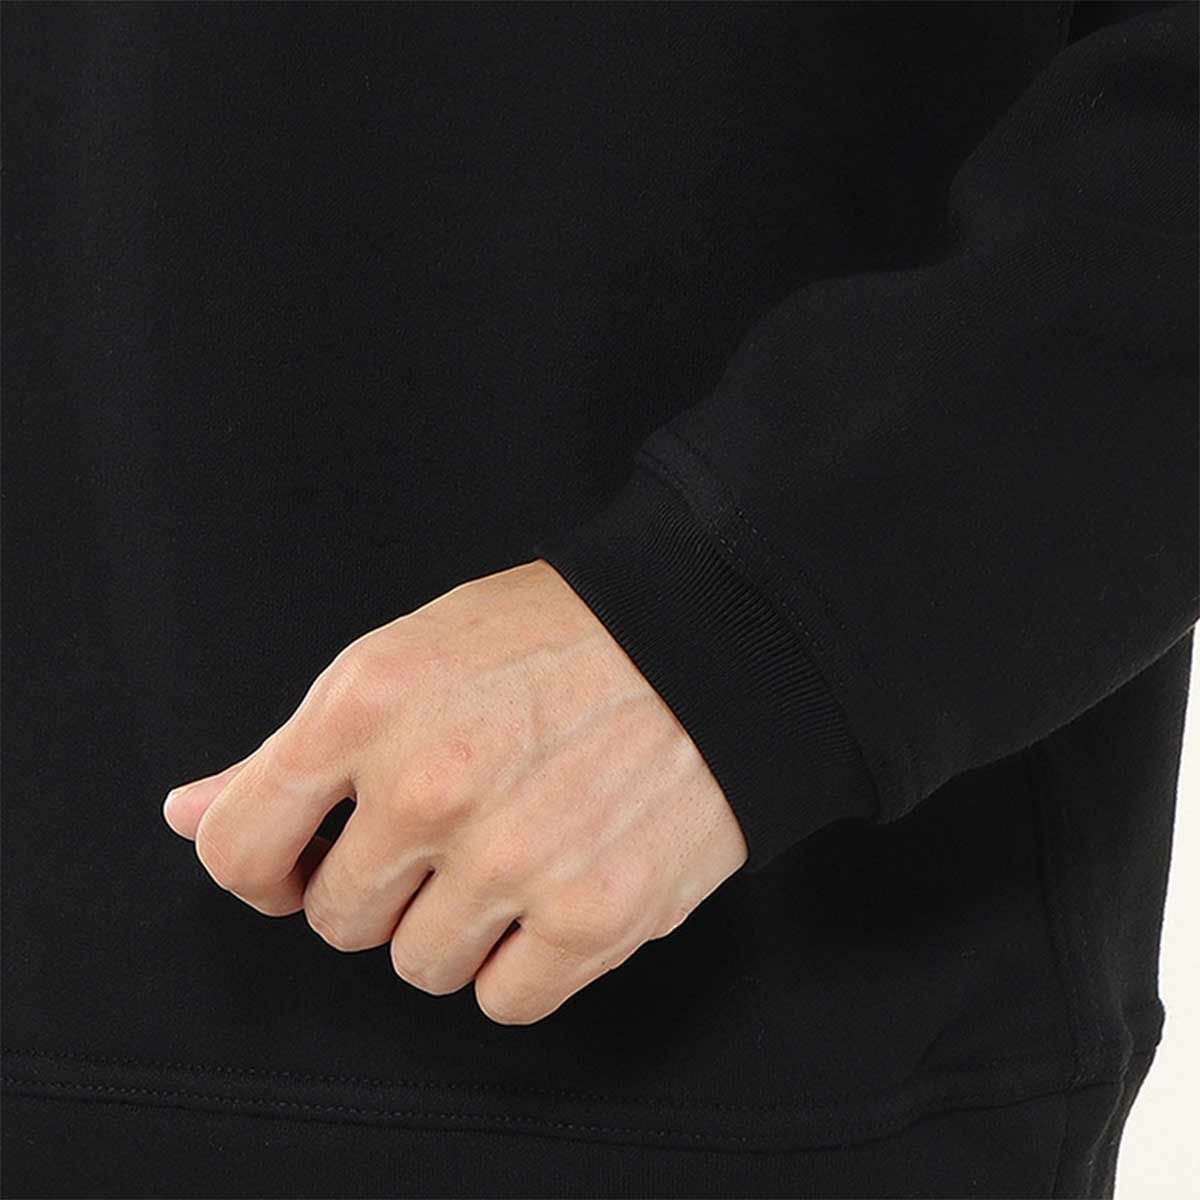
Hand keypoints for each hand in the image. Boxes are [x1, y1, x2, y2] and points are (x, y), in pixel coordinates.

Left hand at [162, 559, 748, 1023]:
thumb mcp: (410, 657)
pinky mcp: (592, 916)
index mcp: (365, 706)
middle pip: (336, 920)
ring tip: (514, 852)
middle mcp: (428, 787)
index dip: (266, 867)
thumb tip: (193, 812)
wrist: (706, 637)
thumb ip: (293, 749)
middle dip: (383, 886)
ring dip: (456, 926)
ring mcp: (510, 858)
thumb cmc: (558, 636)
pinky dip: (523, 961)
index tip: (304, 864)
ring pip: (419, 967)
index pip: (239, 848)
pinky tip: (553, 892)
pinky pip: (504, 1000)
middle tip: (454, 828)